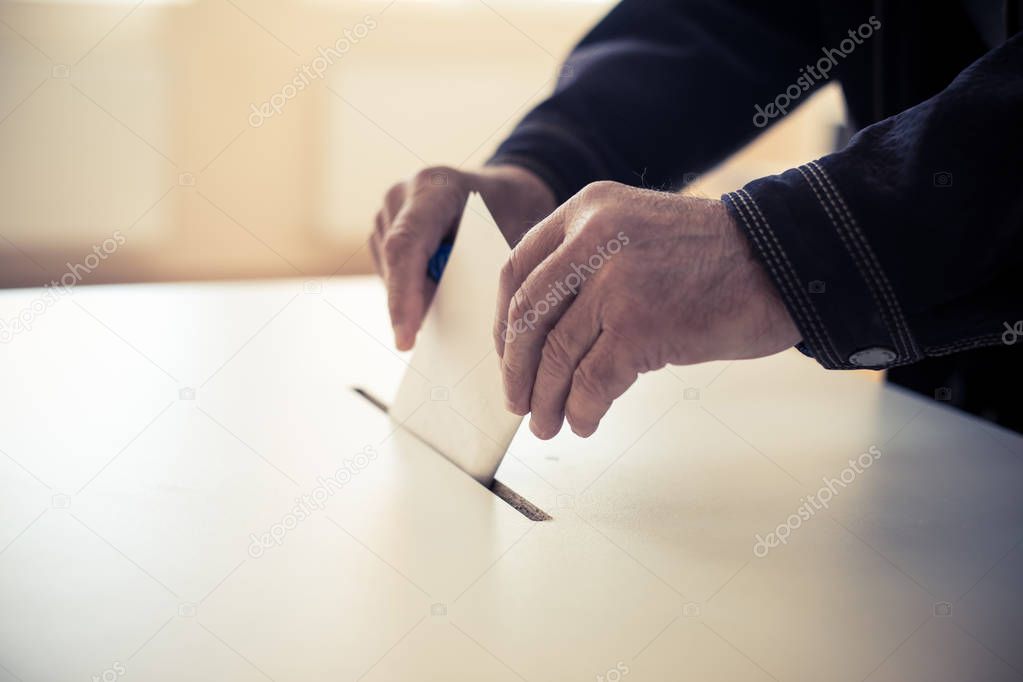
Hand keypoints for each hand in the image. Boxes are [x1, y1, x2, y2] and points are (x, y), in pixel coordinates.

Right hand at [371, 165, 555, 349]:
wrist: (504, 191)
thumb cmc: (512, 213)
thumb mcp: (509, 235)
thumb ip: (484, 269)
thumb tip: (471, 322)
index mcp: (435, 187)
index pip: (405, 244)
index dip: (403, 295)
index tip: (406, 340)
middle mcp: (402, 194)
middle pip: (393, 263)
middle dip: (412, 305)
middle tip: (444, 338)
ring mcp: (387, 210)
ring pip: (388, 272)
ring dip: (413, 298)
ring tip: (449, 305)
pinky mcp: (382, 228)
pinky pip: (390, 272)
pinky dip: (411, 290)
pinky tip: (439, 293)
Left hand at [493, 181, 800, 438]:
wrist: (782, 261)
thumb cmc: (712, 258)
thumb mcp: (636, 233)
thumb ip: (587, 262)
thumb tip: (539, 333)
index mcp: (587, 209)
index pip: (518, 269)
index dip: (504, 322)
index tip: (507, 355)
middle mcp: (593, 237)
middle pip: (529, 316)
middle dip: (516, 369)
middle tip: (518, 402)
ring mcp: (615, 281)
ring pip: (556, 355)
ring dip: (547, 400)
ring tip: (548, 424)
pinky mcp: (641, 325)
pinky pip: (593, 381)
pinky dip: (583, 410)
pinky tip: (586, 422)